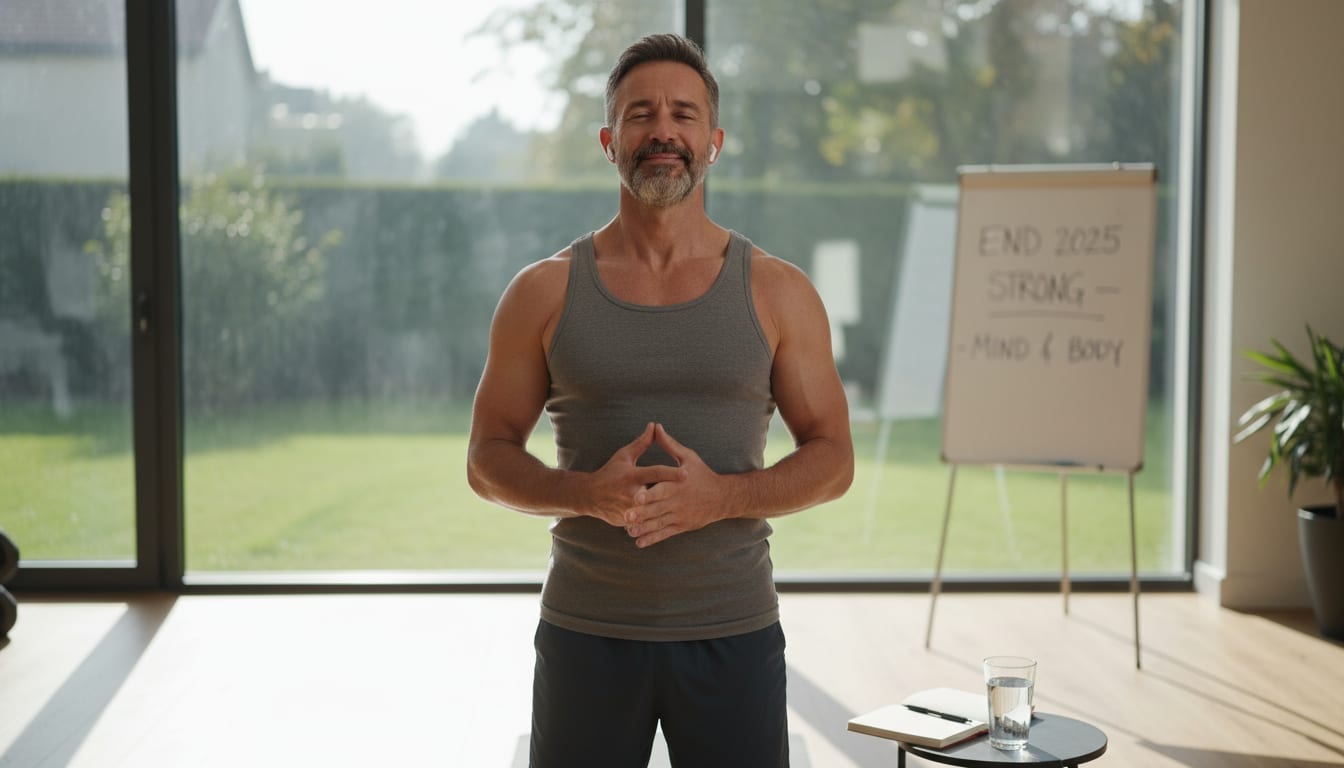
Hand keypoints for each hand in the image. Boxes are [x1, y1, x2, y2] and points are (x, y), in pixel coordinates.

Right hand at [586, 423, 686, 526]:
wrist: (589, 496)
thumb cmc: (610, 473)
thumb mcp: (624, 456)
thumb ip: (642, 443)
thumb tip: (654, 426)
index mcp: (632, 476)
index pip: (655, 473)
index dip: (672, 473)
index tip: (687, 473)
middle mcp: (630, 493)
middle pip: (657, 495)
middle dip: (672, 496)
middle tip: (691, 495)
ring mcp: (628, 510)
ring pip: (652, 513)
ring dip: (666, 511)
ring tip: (683, 510)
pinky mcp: (626, 522)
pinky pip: (644, 523)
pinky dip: (655, 522)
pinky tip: (669, 521)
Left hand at [623, 423, 724, 547]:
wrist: (722, 497)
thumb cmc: (702, 474)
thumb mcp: (688, 457)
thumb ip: (669, 444)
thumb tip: (656, 427)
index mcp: (678, 484)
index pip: (663, 489)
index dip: (650, 494)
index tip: (636, 497)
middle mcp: (678, 501)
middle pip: (658, 508)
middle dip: (642, 513)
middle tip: (626, 515)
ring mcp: (679, 515)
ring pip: (659, 523)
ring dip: (644, 528)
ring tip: (628, 530)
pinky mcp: (681, 526)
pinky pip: (665, 533)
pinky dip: (652, 538)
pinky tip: (639, 541)